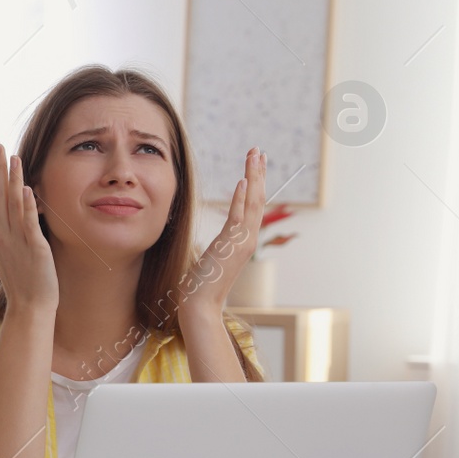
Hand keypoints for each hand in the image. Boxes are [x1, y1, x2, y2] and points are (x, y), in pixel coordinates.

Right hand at [0, 142, 57, 316]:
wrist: (29, 306)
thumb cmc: (20, 279)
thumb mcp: (0, 251)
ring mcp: (14, 240)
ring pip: (10, 203)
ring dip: (10, 179)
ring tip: (11, 156)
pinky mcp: (32, 248)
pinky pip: (28, 222)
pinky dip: (26, 204)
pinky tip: (26, 187)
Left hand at [185, 147, 266, 312]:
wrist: (200, 306)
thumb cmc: (200, 287)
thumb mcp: (210, 261)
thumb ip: (217, 249)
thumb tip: (213, 247)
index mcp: (242, 241)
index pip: (251, 207)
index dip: (253, 185)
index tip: (253, 167)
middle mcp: (247, 239)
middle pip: (257, 199)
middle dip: (258, 173)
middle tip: (258, 151)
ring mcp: (242, 242)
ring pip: (252, 202)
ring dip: (253, 176)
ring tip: (255, 155)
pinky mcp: (232, 245)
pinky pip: (238, 215)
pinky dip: (241, 197)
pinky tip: (242, 179)